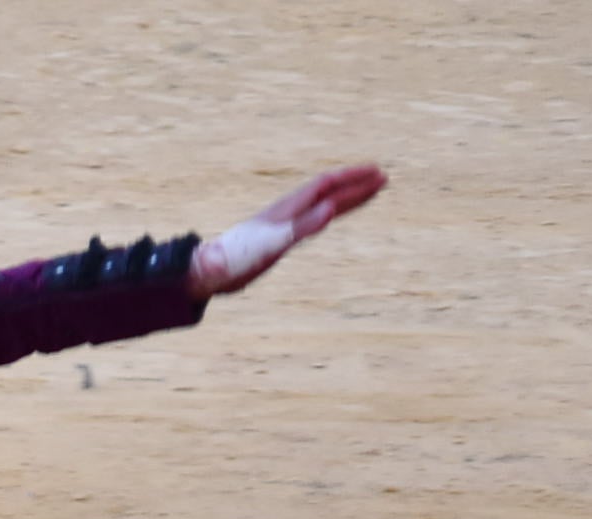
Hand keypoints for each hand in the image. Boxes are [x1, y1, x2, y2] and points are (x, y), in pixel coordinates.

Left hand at [189, 163, 386, 298]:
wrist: (208, 272)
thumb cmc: (238, 259)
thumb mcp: (273, 244)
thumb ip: (303, 226)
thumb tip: (332, 209)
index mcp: (288, 209)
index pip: (326, 186)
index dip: (352, 179)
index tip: (377, 173)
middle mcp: (286, 212)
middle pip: (327, 192)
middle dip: (355, 185)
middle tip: (382, 178)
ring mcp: (281, 225)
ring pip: (319, 205)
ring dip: (344, 198)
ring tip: (365, 193)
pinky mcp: (275, 239)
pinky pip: (309, 221)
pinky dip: (325, 215)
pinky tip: (328, 216)